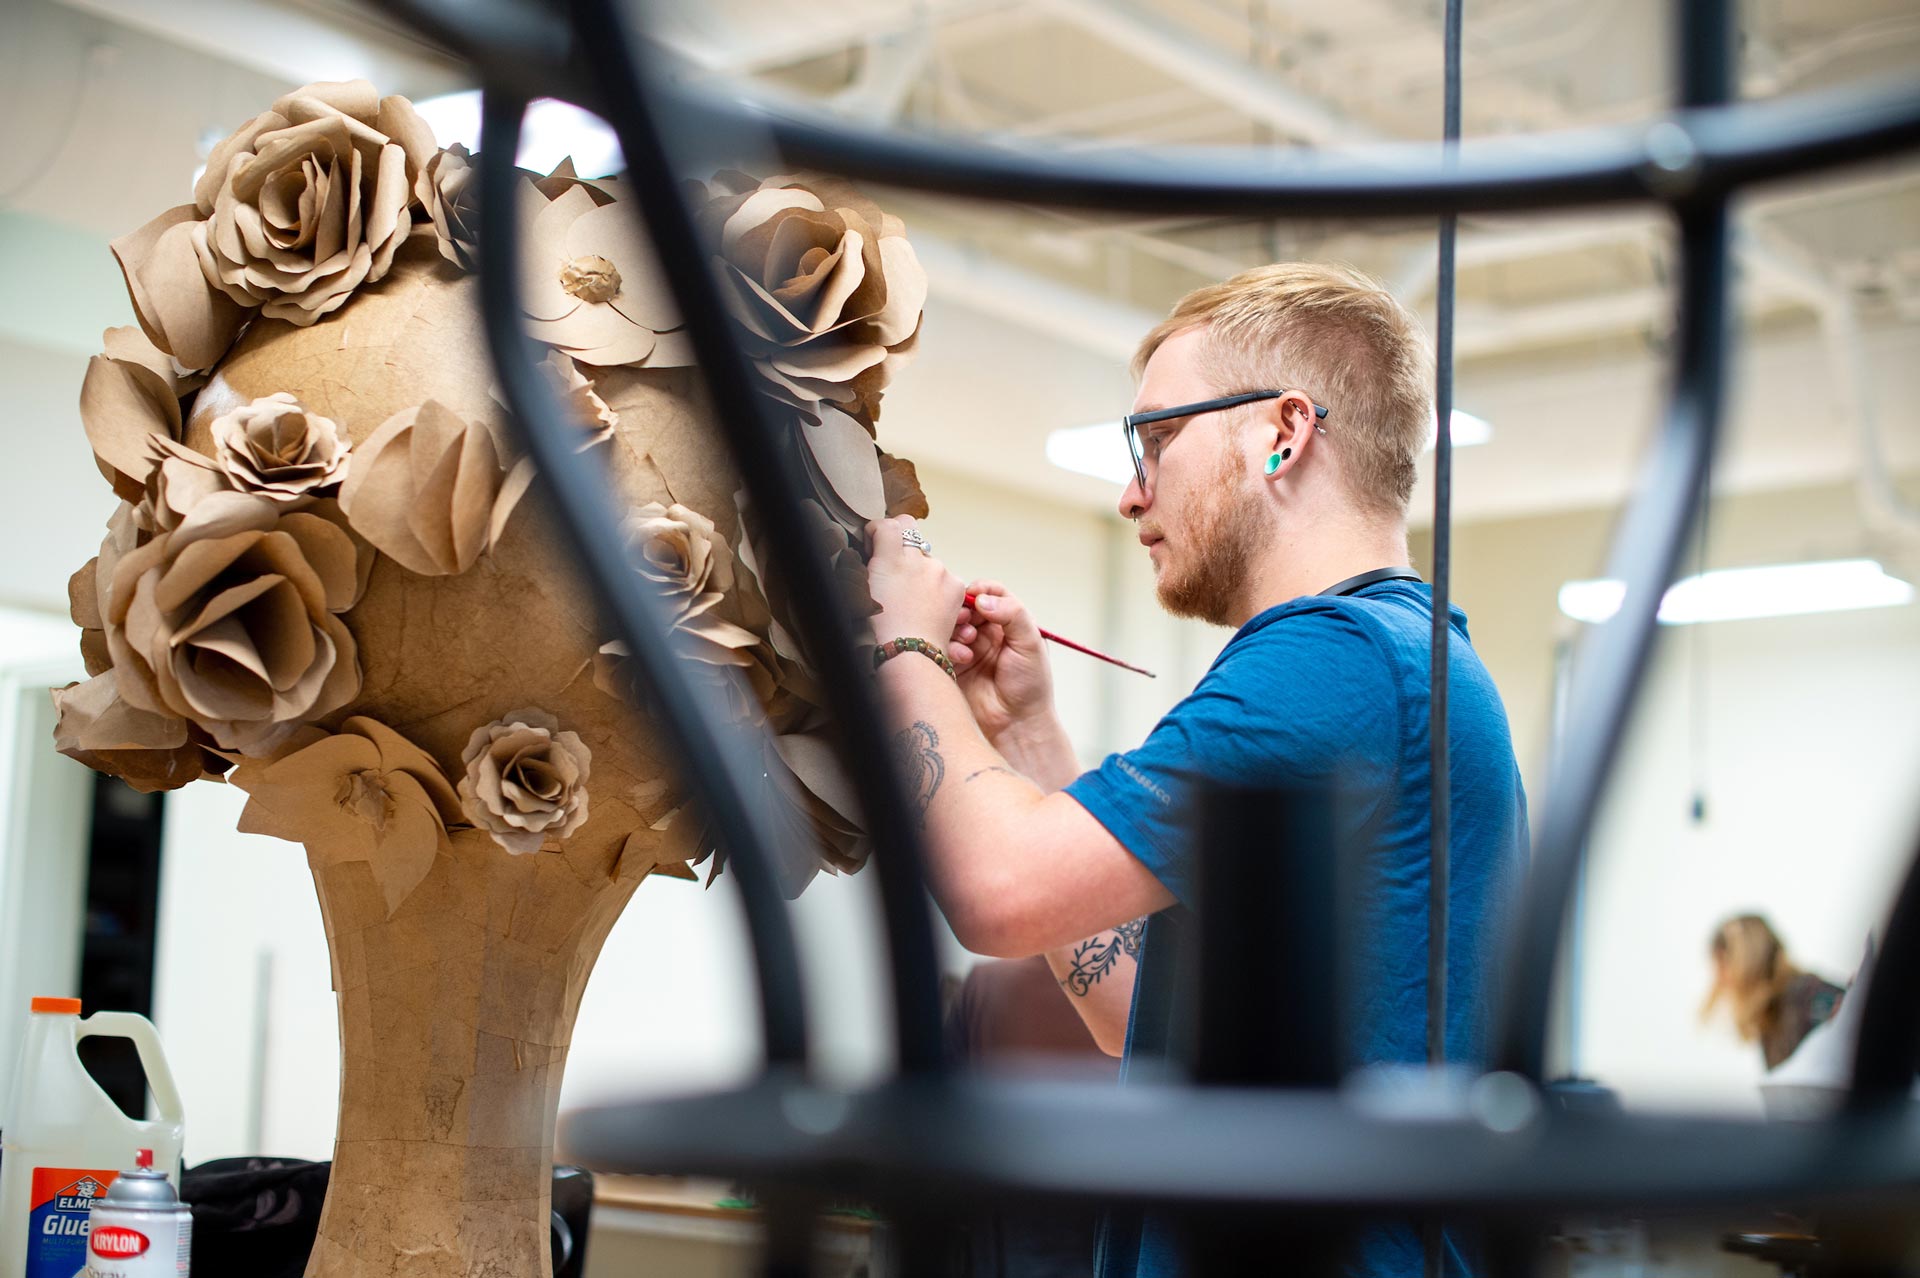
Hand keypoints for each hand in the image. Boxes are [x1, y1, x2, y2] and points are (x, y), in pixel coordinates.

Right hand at [865, 516, 966, 648]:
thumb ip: (871, 564)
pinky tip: (927, 608)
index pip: (889, 525)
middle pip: (911, 538)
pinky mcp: (956, 586)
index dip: (879, 531)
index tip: (875, 543)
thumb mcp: (862, 591)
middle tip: (894, 575)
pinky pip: (945, 578)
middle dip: (901, 552)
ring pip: (928, 561)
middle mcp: (917, 560)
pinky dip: (937, 588)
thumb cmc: (880, 632)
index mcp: (889, 559)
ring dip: (920, 573)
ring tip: (911, 601)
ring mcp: (939, 572)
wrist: (909, 656)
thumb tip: (874, 550)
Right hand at [950, 580, 1054, 741]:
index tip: (974, 594)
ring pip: (952, 625)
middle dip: (964, 608)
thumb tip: (983, 598)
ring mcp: (969, 649)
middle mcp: (987, 634)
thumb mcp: (1031, 644)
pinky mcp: (953, 666)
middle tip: (967, 618)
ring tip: (968, 639)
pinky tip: (963, 658)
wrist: (1017, 725)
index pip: (991, 593)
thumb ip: (1012, 614)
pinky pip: (943, 647)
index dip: (981, 590)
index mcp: (1008, 624)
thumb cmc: (1031, 686)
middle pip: (967, 606)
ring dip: (957, 627)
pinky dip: (951, 646)